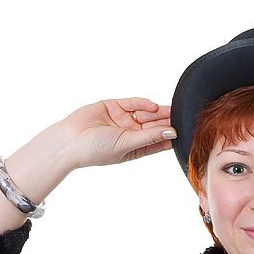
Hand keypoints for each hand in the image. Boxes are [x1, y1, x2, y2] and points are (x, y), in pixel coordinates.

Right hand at [58, 97, 175, 168]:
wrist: (69, 141)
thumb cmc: (96, 150)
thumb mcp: (127, 145)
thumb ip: (149, 137)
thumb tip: (171, 133)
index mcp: (136, 148)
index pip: (158, 142)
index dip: (170, 136)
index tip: (184, 131)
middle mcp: (130, 133)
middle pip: (154, 125)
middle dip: (167, 121)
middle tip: (182, 116)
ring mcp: (122, 119)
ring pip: (145, 114)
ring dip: (157, 112)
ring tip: (171, 110)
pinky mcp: (113, 106)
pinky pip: (131, 103)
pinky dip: (142, 103)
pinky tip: (153, 106)